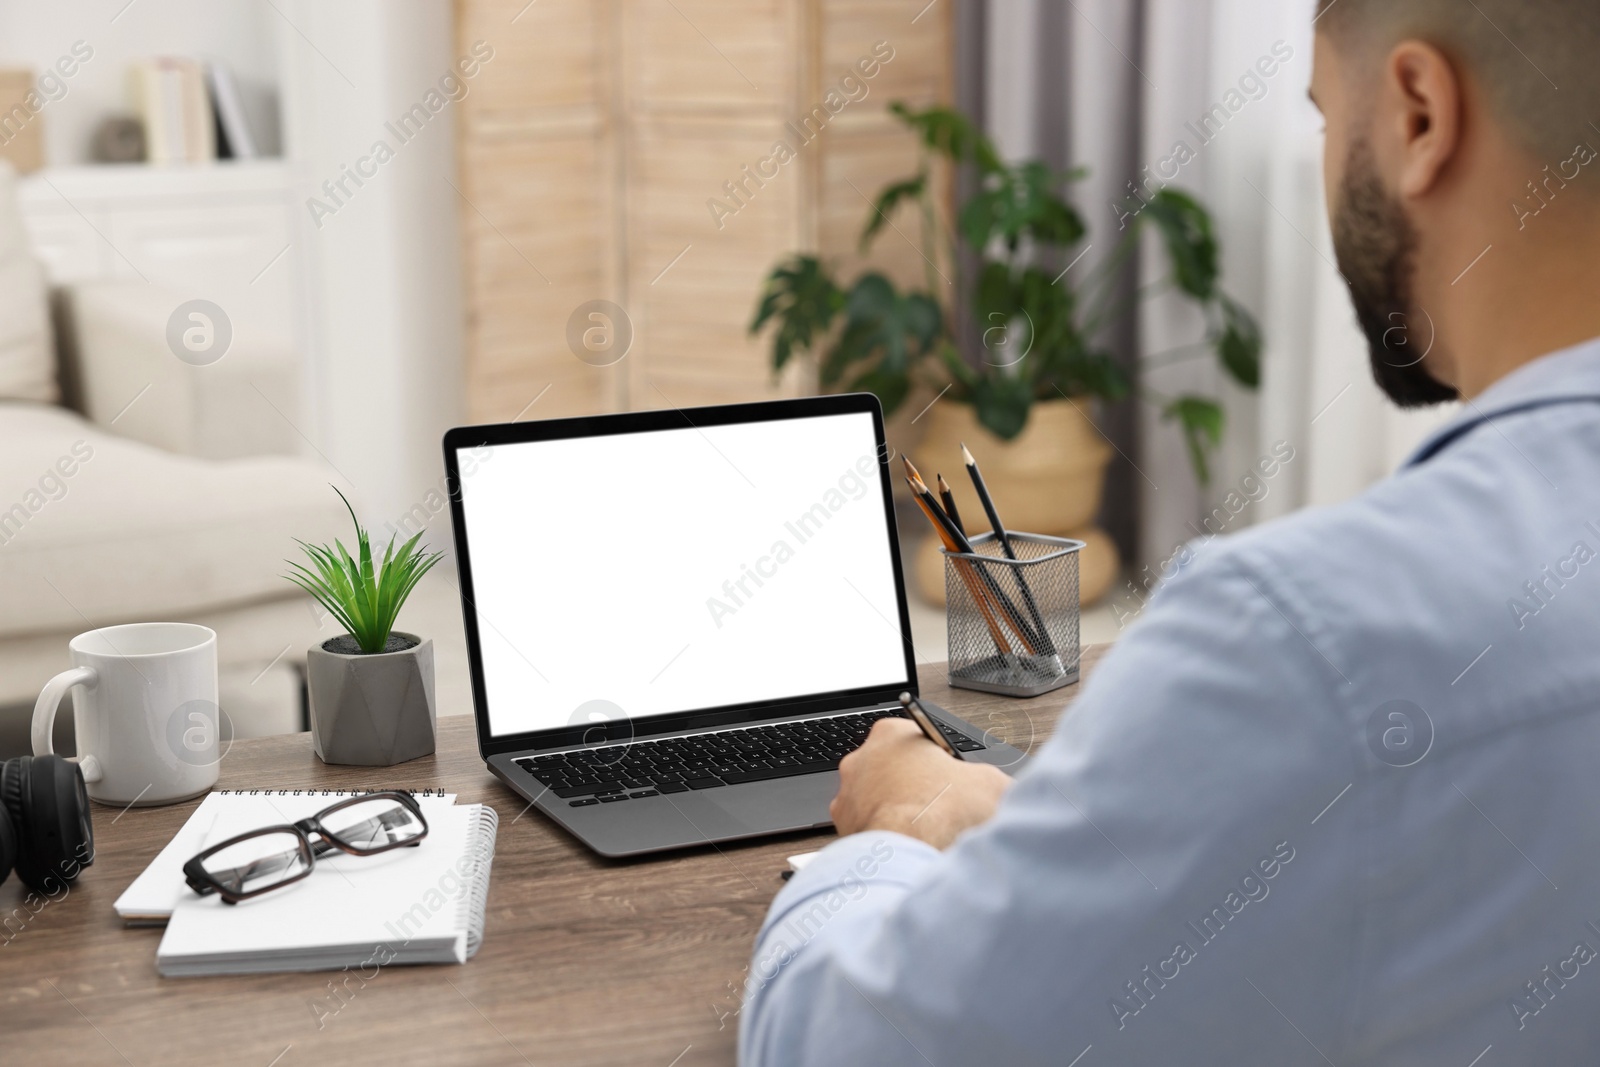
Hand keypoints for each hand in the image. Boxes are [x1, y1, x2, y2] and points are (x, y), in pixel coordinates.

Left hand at [829, 718, 1013, 849]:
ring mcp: (847, 791)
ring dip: (894, 809)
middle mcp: (861, 757)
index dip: (936, 759)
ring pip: (876, 797)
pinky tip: (902, 844)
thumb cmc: (943, 811)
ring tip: (920, 829)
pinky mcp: (841, 824)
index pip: (915, 738)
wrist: (911, 851)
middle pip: (893, 767)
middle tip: (936, 804)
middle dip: (912, 784)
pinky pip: (865, 825)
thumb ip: (988, 778)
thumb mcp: (990, 782)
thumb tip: (996, 789)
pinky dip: (881, 833)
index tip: (947, 775)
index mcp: (892, 734)